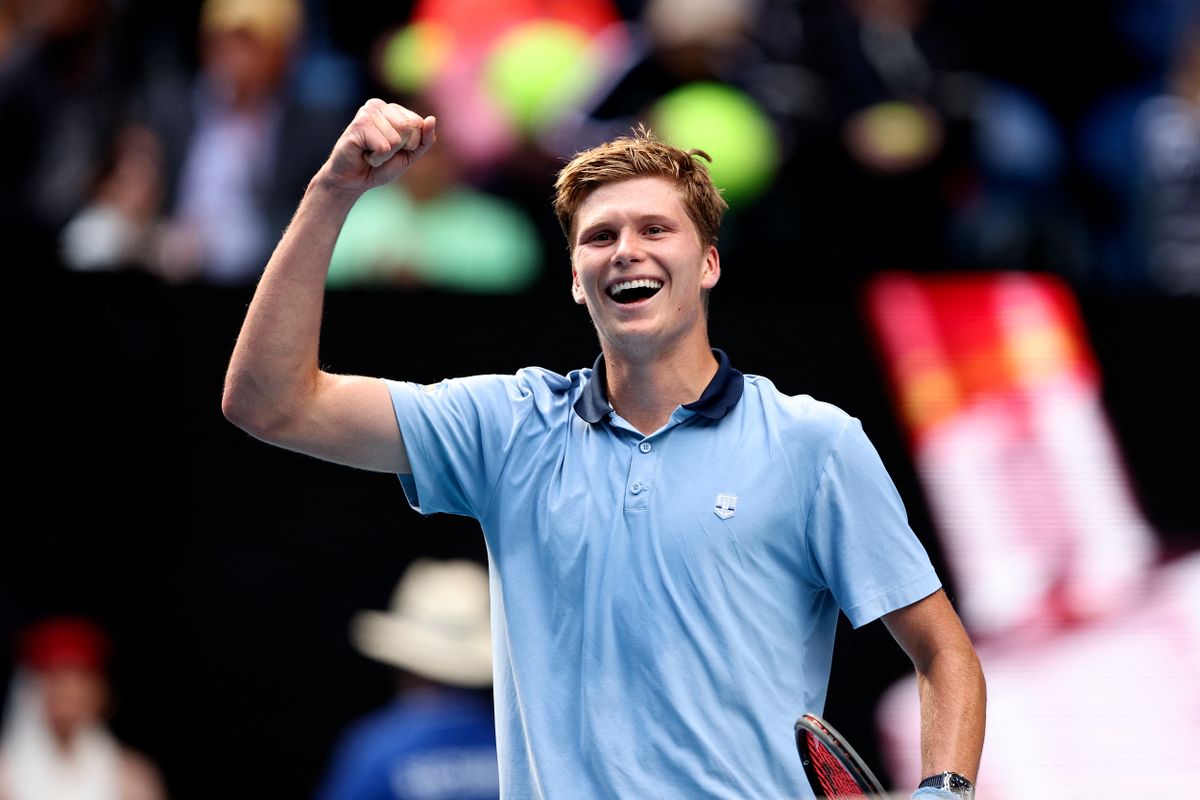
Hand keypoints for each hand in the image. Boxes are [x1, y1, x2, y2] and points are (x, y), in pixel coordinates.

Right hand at [318, 98, 437, 194]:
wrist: (354, 181)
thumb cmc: (381, 166)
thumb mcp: (410, 154)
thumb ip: (425, 139)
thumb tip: (431, 119)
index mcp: (393, 109)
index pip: (418, 123)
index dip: (411, 144)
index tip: (394, 149)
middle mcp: (379, 106)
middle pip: (409, 128)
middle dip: (399, 148)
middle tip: (381, 151)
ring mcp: (367, 113)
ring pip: (396, 138)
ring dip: (386, 155)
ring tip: (371, 153)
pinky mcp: (358, 125)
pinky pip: (383, 147)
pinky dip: (377, 158)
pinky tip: (364, 154)